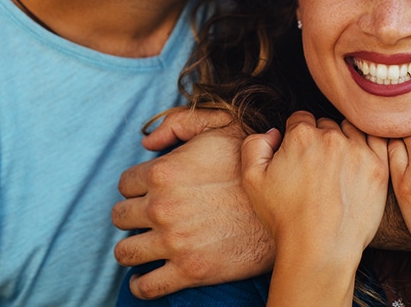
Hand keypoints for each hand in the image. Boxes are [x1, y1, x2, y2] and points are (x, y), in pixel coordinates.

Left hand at [113, 110, 271, 299]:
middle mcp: (161, 208)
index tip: (147, 193)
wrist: (289, 208)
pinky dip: (140, 285)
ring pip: (125, 251)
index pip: (125, 184)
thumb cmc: (255, 164)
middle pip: (120, 216)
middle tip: (146, 219)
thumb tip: (148, 142)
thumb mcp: (222, 125)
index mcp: (163, 172)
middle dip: (131, 216)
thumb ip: (180, 123)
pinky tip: (144, 278)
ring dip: (130, 249)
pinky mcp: (189, 272)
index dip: (136, 188)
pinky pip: (146, 287)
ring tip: (142, 247)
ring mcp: (173, 242)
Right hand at [242, 112, 388, 261]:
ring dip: (344, 143)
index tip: (298, 157)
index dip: (296, 138)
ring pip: (350, 132)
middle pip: (326, 125)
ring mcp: (357, 151)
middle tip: (317, 169)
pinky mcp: (378, 167)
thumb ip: (255, 145)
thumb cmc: (284, 218)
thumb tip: (274, 133)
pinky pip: (376, 143)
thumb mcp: (251, 180)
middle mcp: (331, 137)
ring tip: (337, 171)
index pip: (300, 119)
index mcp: (301, 135)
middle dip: (320, 140)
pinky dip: (368, 148)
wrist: (319, 249)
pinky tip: (358, 164)